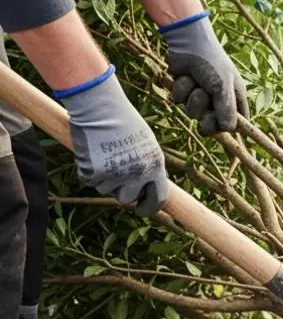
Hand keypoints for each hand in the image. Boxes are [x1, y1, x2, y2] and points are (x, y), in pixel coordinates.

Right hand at [61, 67, 169, 216]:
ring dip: (102, 176)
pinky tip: (91, 152)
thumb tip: (147, 186)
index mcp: (155, 166)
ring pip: (105, 189)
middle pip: (127, 198)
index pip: (159, 198)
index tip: (141, 210)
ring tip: (103, 152)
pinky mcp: (94, 173)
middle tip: (113, 174)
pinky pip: (89, 180)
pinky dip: (87, 169)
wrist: (101, 108)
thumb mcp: (146, 144)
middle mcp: (138, 174)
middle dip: (120, 190)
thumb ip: (147, 165)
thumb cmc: (123, 121)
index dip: (149, 207)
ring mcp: (116, 175)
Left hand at [161, 13, 248, 134]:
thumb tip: (229, 129)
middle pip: (212, 123)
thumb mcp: (223, 86)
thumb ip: (227, 109)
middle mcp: (218, 99)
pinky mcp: (184, 90)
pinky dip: (181, 90)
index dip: (228, 127)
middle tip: (206, 112)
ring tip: (196, 84)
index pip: (236, 122)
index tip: (220, 127)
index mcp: (235, 98)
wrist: (189, 43)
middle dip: (206, 116)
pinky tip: (185, 76)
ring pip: (193, 112)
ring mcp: (200, 96)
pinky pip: (179, 101)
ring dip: (192, 99)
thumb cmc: (212, 62)